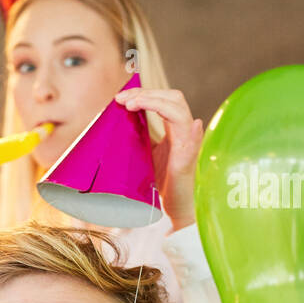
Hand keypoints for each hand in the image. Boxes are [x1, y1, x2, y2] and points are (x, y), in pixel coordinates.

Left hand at [114, 87, 204, 230]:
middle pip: (172, 97)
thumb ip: (136, 139)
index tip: (120, 98)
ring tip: (132, 104)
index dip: (144, 93)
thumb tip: (114, 124)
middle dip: (146, 92)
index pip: (164, 100)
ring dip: (154, 101)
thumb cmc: (160, 185)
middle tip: (122, 99)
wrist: (175, 209)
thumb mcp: (143, 156)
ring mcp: (187, 143)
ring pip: (179, 109)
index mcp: (172, 130)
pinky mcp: (187, 157)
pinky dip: (183, 123)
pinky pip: (189, 135)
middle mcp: (182, 132)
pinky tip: (171, 114)